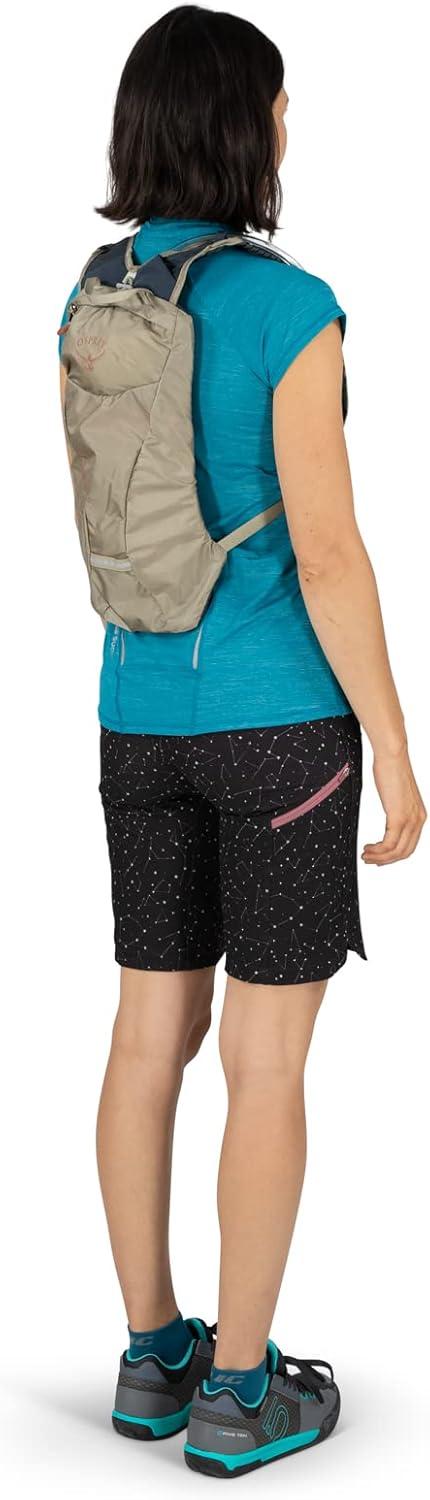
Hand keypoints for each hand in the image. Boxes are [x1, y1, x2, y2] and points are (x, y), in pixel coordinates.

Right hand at [362, 742, 426, 864]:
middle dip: (386, 860)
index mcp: (419, 816)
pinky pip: (389, 845)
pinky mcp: (399, 818)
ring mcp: (410, 820)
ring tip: (365, 855)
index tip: (379, 857)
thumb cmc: (391, 770)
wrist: (392, 755)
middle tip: (369, 859)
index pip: (410, 845)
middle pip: (404, 852)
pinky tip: (367, 847)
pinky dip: (377, 851)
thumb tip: (390, 819)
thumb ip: (397, 810)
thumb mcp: (396, 796)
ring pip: (397, 852)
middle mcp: (418, 820)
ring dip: (379, 857)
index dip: (394, 856)